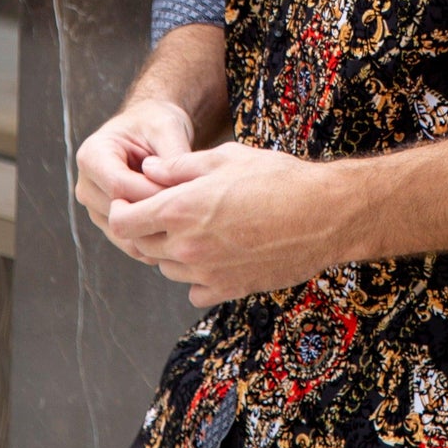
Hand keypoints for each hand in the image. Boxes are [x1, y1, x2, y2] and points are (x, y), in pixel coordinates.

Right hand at [74, 100, 193, 261]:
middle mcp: (86, 185)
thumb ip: (173, 157)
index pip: (118, 186)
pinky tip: (178, 236)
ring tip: (187, 228)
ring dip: (154, 232)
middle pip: (118, 212)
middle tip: (191, 218)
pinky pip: (128, 241)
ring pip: (123, 233)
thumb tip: (183, 189)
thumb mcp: (166, 128)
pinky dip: (152, 241)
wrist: (148, 129)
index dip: (152, 194)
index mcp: (92, 155)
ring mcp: (94, 207)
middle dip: (156, 215)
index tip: (184, 195)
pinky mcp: (108, 222)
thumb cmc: (155, 124)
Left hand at [107, 143, 338, 307]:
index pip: (123, 222)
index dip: (122, 209)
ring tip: (202, 228)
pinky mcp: (228, 289)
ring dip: (172, 251)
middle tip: (172, 211)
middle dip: (148, 228)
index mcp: (179, 209)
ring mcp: (206, 272)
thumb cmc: (278, 178)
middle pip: (142, 246)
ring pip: (167, 268)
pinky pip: (195, 289)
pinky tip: (218, 255)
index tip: (132, 201)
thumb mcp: (226, 158)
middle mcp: (186, 246)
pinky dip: (198, 276)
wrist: (325, 214)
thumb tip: (150, 169)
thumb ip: (180, 167)